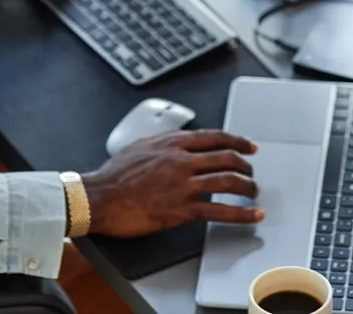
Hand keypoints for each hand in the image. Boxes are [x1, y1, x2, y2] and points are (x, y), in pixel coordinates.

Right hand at [81, 130, 263, 236]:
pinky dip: (241, 214)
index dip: (237, 141)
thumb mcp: (140, 146)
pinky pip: (218, 211)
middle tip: (252, 173)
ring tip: (254, 193)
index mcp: (172, 143)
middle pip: (227, 157)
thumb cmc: (113, 175)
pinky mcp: (181, 209)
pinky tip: (251, 216)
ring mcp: (183, 185)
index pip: (215, 137)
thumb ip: (163, 143)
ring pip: (228, 181)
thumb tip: (175, 143)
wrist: (98, 197)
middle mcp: (181, 160)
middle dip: (246, 166)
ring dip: (247, 187)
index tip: (249, 147)